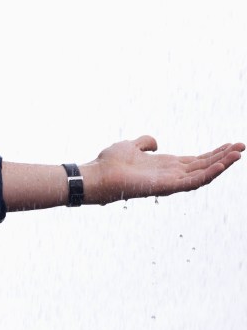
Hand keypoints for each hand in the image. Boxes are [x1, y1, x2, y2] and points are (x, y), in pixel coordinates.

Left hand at [83, 136, 243, 203]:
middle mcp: (172, 174)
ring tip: (238, 154)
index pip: (197, 160)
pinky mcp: (167, 187)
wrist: (98, 175)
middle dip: (224, 156)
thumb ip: (145, 143)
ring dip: (222, 164)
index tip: (232, 145)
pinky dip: (209, 173)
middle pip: (205, 165)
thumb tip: (155, 143)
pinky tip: (222, 164)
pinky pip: (193, 181)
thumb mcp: (131, 146)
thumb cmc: (111, 163)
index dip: (215, 153)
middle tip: (243, 146)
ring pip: (204, 173)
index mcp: (167, 165)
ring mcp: (171, 182)